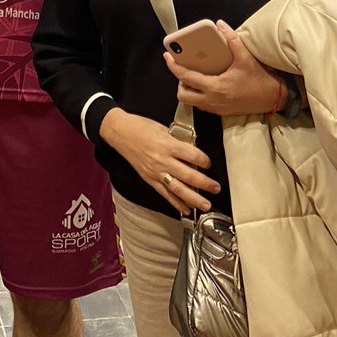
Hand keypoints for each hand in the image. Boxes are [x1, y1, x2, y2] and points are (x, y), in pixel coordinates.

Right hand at [99, 108, 220, 215]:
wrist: (120, 133)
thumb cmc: (140, 127)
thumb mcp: (163, 128)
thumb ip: (178, 140)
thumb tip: (192, 150)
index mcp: (167, 145)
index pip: (192, 156)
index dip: (204, 160)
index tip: (208, 163)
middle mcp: (162, 160)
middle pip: (188, 175)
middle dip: (205, 184)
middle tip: (215, 188)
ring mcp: (156, 172)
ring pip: (178, 189)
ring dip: (194, 198)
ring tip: (205, 204)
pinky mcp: (150, 179)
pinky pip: (165, 194)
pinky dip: (176, 203)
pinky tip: (186, 209)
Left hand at [165, 20, 280, 116]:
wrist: (274, 99)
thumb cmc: (260, 80)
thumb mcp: (245, 57)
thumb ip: (232, 39)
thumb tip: (221, 25)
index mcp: (215, 87)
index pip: (186, 77)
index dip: (174, 66)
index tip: (168, 56)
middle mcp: (213, 100)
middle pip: (183, 95)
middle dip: (179, 82)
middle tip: (184, 69)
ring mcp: (216, 108)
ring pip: (191, 102)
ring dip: (188, 89)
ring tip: (194, 75)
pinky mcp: (221, 112)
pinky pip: (202, 105)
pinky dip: (198, 95)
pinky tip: (205, 83)